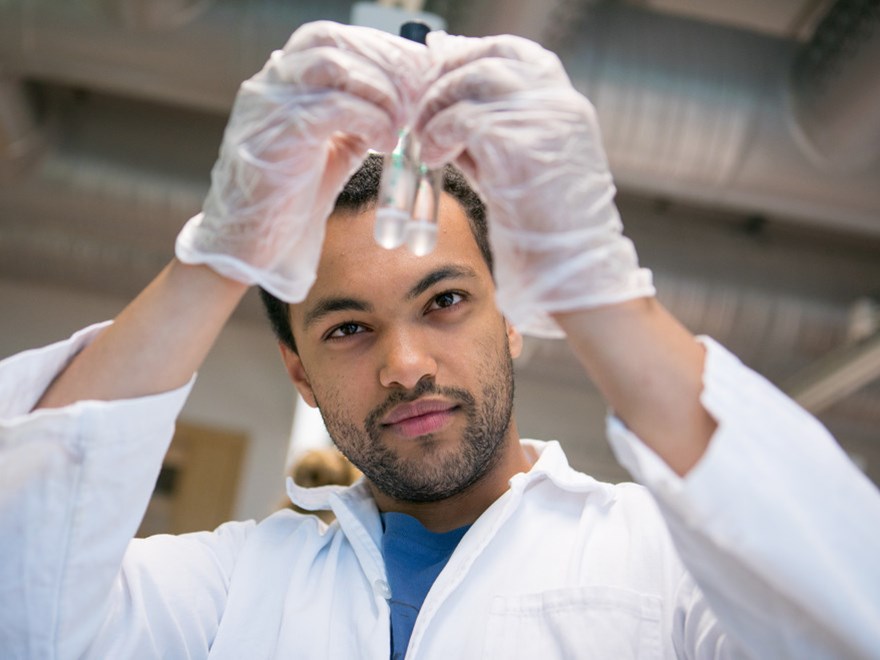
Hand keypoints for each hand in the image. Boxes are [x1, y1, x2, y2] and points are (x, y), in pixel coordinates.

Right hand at [176, 21, 428, 301]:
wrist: (245, 246)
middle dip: (383, 64)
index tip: (415, 71)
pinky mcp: (278, 136)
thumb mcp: (328, 152)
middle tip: (418, 94)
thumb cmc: (285, 202)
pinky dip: (370, 120)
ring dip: (378, 90)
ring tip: (400, 122)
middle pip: (332, 42)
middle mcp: (270, 85)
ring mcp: (269, 106)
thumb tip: (398, 110)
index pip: (331, 39)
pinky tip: (384, 142)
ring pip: (332, 66)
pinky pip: (333, 108)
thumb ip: (354, 124)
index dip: (377, 48)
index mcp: (280, 83)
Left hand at [416, 33, 653, 336]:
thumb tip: (443, 111)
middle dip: (446, 78)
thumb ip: (490, 133)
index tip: (439, 71)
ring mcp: (543, 121)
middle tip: (420, 108)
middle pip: (490, 58)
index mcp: (565, 106)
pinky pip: (462, 119)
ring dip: (437, 107)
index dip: (471, 54)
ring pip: (472, 81)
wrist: (573, 266)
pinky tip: (432, 158)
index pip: (514, 52)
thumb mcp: (520, 166)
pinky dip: (437, 135)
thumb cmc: (546, 226)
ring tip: (425, 140)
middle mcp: (559, 104)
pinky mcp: (519, 145)